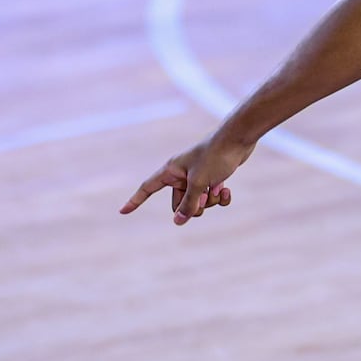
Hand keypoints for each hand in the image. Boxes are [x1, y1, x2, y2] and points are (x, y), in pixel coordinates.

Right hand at [122, 132, 254, 223]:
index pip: (147, 188)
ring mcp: (198, 177)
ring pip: (198, 203)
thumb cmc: (215, 156)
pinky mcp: (213, 178)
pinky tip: (226, 190)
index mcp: (171, 171)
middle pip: (179, 204)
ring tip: (217, 188)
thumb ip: (189, 203)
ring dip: (210, 201)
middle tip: (204, 197)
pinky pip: (212, 198)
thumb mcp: (199, 183)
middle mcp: (181, 174)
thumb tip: (178, 221)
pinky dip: (220, 197)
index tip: (122, 211)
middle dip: (193, 206)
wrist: (237, 139)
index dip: (135, 200)